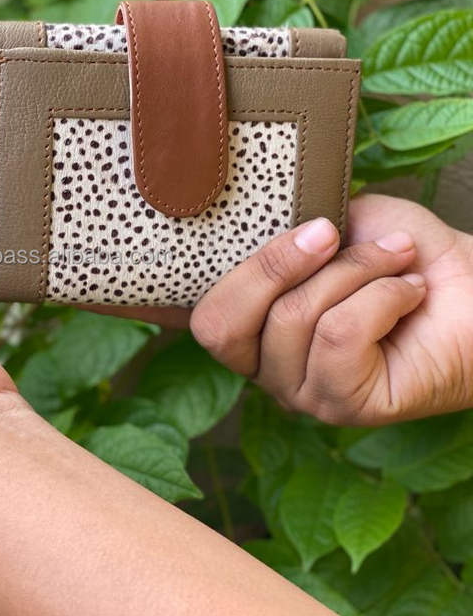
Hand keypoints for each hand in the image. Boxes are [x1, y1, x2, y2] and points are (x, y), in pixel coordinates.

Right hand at [189, 194, 472, 425]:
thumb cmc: (406, 257)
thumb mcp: (339, 222)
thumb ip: (290, 221)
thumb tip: (255, 209)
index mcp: (255, 329)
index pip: (205, 319)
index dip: (218, 281)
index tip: (281, 231)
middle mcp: (267, 370)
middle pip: (225, 325)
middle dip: (277, 264)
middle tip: (331, 233)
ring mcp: (302, 394)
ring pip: (292, 320)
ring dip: (355, 273)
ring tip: (397, 261)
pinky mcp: (346, 406)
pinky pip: (338, 338)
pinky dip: (380, 298)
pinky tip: (409, 295)